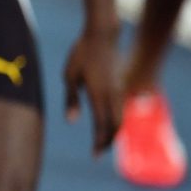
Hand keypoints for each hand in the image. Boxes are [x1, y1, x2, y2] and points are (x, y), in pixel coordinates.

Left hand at [63, 24, 121, 155]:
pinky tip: (107, 125)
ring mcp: (119, 89)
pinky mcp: (120, 85)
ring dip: (113, 132)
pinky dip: (115, 121)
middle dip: (108, 141)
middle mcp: (113, 94)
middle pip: (116, 125)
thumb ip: (71, 99)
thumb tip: (72, 121)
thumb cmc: (81, 54)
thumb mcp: (70, 76)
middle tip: (97, 152)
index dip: (100, 142)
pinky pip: (120, 108)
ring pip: (120, 117)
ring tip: (102, 142)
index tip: (94, 154)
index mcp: (99, 94)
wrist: (102, 35)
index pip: (102, 125)